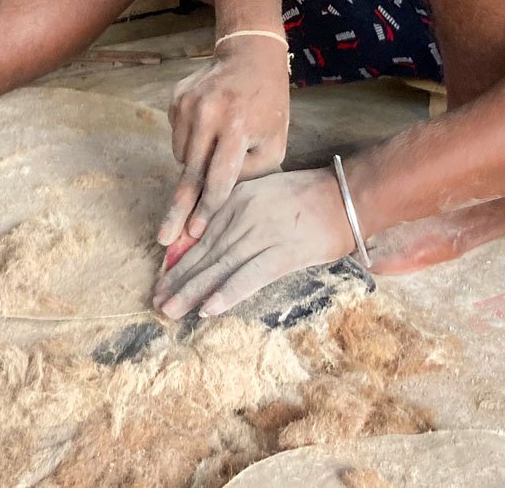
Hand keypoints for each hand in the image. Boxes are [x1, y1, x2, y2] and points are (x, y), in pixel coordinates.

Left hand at [151, 168, 353, 318]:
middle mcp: (243, 216)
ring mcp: (262, 234)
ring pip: (219, 267)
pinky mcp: (282, 254)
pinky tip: (208, 309)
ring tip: (170, 310)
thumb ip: (237, 213)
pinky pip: (249, 277)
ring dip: (192, 291)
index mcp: (237, 200)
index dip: (180, 260)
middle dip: (178, 279)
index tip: (163, 279)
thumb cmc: (309, 197)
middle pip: (204, 253)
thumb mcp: (263, 194)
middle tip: (157, 300)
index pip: (201, 234)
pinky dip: (227, 293)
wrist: (347, 196)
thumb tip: (211, 242)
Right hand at [158, 38, 290, 246]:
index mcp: (238, 127)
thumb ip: (250, 173)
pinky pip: (177, 137)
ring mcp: (188, 104)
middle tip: (164, 237)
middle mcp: (209, 115)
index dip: (206, 209)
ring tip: (214, 149)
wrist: (250, 56)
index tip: (194, 233)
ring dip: (193, 165)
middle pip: (190, 173)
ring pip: (181, 156)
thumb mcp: (275, 142)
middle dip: (178, 209)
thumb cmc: (268, 105)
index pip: (218, 178)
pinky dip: (190, 143)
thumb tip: (218, 198)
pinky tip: (208, 128)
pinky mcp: (175, 99)